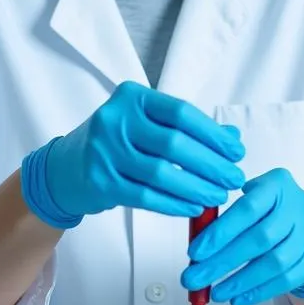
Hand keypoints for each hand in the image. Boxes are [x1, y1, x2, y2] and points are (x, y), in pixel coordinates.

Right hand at [20, 81, 245, 229]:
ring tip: (218, 195)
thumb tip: (231, 138)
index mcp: (132, 97)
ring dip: (197, 187)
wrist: (67, 167)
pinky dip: (175, 203)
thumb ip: (188, 128)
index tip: (236, 151)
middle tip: (234, 178)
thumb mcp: (148, 124)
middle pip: (174, 144)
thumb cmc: (116, 141)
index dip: (213, 134)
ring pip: (162, 173)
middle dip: (211, 164)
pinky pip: (146, 196)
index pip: (181, 113)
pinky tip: (194, 206)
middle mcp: (115, 120)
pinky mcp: (101, 181)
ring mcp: (104, 151)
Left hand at [180, 168, 303, 304]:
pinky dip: (258, 292)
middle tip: (195, 278)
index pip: (248, 208)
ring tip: (215, 293)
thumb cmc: (271, 214)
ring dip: (240, 281)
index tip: (195, 253)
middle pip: (259, 239)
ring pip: (274, 263)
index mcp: (278, 185)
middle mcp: (298, 207)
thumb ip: (227, 214)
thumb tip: (198, 243)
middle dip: (222, 261)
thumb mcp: (252, 198)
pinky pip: (285, 281)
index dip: (220, 232)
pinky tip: (237, 298)